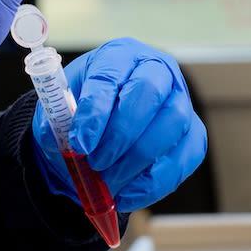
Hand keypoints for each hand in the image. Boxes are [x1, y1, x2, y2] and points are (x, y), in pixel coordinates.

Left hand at [31, 39, 207, 215]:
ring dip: (137, 160)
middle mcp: (157, 70)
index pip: (110, 76)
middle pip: (149, 93)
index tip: (79, 144)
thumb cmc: (81, 115)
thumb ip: (56, 124)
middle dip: (121, 135)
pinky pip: (185, 157)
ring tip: (107, 181)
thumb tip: (60, 142)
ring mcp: (181, 100)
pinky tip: (126, 195)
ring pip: (172, 124)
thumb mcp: (58, 114)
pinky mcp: (193, 133)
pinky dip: (154, 183)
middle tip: (96, 164)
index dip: (95, 111)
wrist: (99, 133)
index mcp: (119, 55)